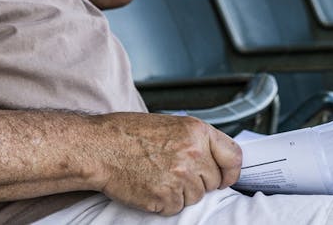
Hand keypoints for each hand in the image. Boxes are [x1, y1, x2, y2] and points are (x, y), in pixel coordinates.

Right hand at [89, 113, 241, 214]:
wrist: (99, 148)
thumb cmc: (128, 134)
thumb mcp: (170, 124)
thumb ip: (195, 140)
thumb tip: (214, 159)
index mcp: (197, 131)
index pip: (233, 156)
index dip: (230, 171)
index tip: (225, 177)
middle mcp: (193, 153)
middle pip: (213, 181)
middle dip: (197, 181)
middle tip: (173, 172)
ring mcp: (180, 176)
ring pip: (195, 197)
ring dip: (180, 193)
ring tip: (157, 176)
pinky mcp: (166, 197)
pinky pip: (176, 208)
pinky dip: (164, 202)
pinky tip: (149, 186)